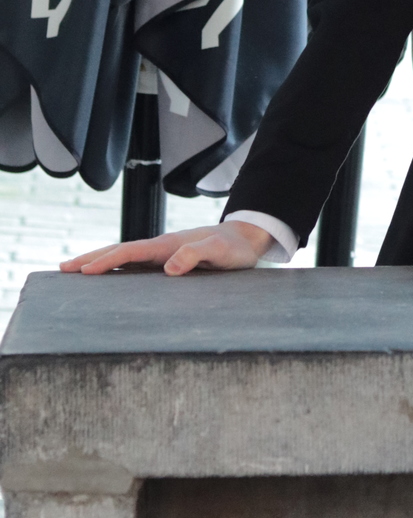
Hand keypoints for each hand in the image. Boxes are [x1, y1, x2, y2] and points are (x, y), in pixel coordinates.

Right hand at [60, 220, 272, 275]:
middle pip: (119, 252)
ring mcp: (161, 254)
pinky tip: (106, 278)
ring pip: (123, 258)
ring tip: (73, 271)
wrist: (245, 239)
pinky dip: (114, 269)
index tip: (82, 271)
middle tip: (61, 269)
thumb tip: (169, 267)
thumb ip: (197, 255)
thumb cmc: (234, 249)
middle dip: (90, 259)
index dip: (106, 261)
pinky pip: (134, 266)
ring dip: (98, 262)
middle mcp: (160, 247)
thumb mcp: (221, 252)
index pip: (129, 253)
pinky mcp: (166, 262)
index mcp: (167, 245)